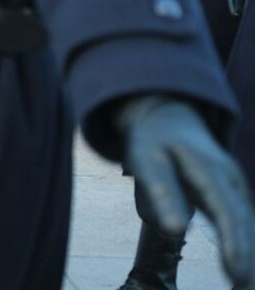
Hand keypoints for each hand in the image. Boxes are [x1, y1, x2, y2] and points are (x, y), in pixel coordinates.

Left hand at [119, 95, 254, 287]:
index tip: (237, 274)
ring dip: (249, 256)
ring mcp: (235, 187)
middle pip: (244, 223)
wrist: (168, 118)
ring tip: (244, 286)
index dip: (235, 244)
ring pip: (247, 225)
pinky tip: (242, 272)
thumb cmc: (153, 141)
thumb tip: (176, 230)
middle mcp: (230, 179)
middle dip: (247, 258)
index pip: (227, 212)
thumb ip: (161, 192)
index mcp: (210, 170)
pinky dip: (245, 247)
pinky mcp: (232, 195)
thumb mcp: (146, 159)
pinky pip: (242, 224)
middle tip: (243, 288)